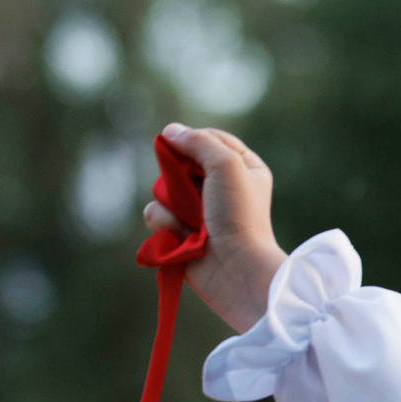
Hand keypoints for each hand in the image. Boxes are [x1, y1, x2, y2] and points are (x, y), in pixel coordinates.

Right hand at [140, 122, 286, 331]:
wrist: (236, 269)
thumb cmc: (239, 216)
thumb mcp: (226, 164)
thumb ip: (198, 141)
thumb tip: (170, 132)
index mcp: (244, 168)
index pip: (209, 138)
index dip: (193, 140)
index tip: (185, 147)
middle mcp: (222, 188)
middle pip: (180, 162)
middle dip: (178, 174)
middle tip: (194, 191)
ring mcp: (200, 211)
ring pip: (163, 188)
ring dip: (172, 203)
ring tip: (194, 222)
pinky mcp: (181, 232)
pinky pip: (156, 215)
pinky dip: (166, 224)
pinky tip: (183, 238)